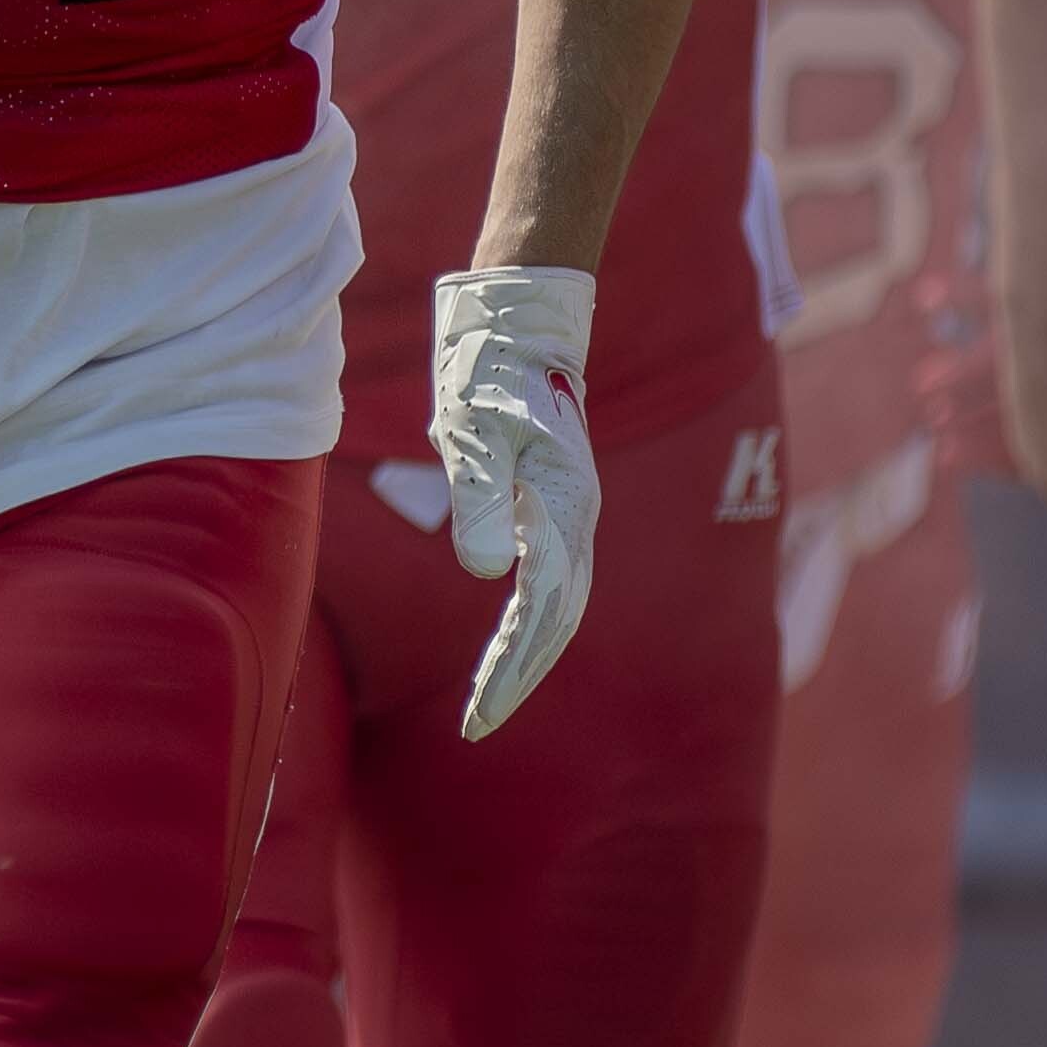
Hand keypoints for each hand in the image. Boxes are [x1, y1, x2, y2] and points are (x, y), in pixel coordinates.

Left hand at [428, 265, 598, 739]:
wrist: (520, 319)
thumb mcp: (469, 427)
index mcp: (562, 504)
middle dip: (519, 678)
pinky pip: (552, 580)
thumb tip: (484, 572)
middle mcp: (576, 515)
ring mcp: (570, 511)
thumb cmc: (488, 368)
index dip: (511, 668)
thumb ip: (478, 496)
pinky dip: (532, 623)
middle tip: (476, 727)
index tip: (478, 716)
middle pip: (559, 620)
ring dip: (528, 657)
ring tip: (488, 702)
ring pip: (561, 605)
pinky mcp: (554, 503)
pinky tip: (508, 648)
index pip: (542, 610)